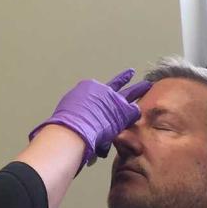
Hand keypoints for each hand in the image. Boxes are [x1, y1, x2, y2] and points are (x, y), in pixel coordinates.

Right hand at [29, 69, 151, 165]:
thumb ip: (72, 122)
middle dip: (124, 80)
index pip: (97, 90)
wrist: (71, 132)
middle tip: (132, 73)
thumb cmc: (63, 130)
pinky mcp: (123, 110)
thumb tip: (58, 134)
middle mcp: (99, 91)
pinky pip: (133, 111)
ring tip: (147, 84)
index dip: (103, 91)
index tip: (108, 89)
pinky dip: (136, 113)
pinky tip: (144, 108)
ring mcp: (112, 99)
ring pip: (129, 94)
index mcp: (85, 91)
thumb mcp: (66, 119)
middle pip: (115, 85)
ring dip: (139, 90)